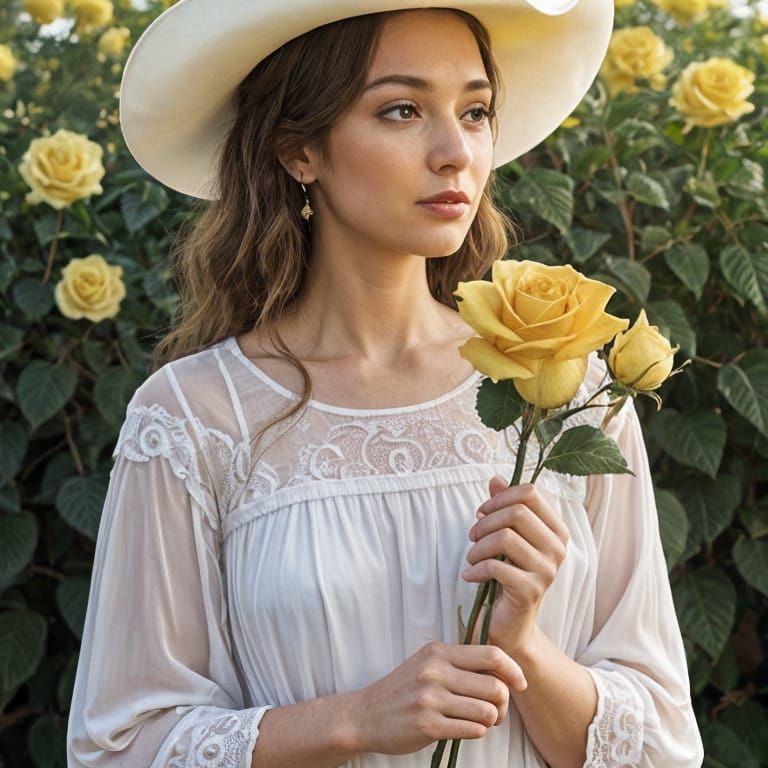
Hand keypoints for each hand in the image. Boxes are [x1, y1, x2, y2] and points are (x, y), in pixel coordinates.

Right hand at [353, 641, 527, 754]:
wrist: (366, 715)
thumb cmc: (403, 690)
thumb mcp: (428, 665)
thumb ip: (459, 664)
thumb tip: (502, 671)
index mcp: (438, 652)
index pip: (490, 654)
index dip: (513, 670)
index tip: (521, 683)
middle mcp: (435, 672)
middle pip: (494, 685)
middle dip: (503, 703)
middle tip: (497, 711)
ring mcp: (431, 698)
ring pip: (487, 711)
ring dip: (491, 720)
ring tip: (481, 721)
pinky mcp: (428, 725)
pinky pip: (473, 730)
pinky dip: (476, 731)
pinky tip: (465, 728)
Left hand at [462, 478, 569, 656]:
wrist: (512, 624)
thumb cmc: (508, 575)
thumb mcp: (506, 537)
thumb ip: (504, 506)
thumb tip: (496, 478)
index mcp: (556, 530)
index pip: (530, 493)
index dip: (500, 498)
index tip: (482, 512)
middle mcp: (558, 548)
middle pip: (516, 512)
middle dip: (485, 521)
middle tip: (472, 537)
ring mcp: (547, 570)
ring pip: (504, 537)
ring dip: (478, 546)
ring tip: (472, 558)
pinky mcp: (531, 590)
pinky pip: (496, 566)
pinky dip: (476, 569)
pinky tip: (471, 576)